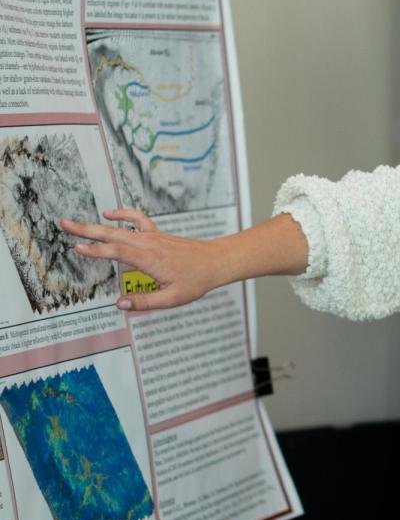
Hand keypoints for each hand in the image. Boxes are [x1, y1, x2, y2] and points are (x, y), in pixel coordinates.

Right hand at [60, 209, 222, 310]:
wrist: (216, 261)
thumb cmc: (197, 280)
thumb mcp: (173, 298)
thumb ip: (145, 302)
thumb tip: (120, 305)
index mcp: (149, 259)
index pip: (116, 252)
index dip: (95, 250)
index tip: (77, 247)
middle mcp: (148, 243)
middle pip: (112, 234)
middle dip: (87, 230)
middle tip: (64, 224)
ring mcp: (152, 236)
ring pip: (120, 227)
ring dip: (98, 223)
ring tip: (77, 223)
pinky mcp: (157, 234)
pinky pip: (137, 219)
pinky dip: (123, 214)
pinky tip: (110, 214)